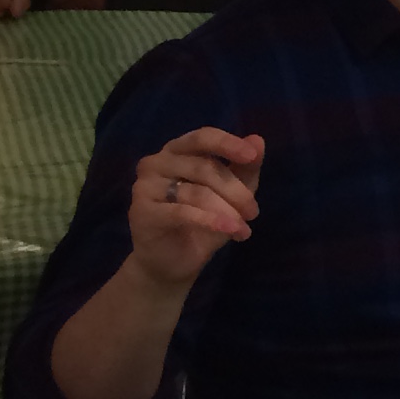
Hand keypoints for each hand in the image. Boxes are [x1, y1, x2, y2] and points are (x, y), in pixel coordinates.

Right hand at [126, 127, 263, 286]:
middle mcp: (156, 162)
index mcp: (177, 151)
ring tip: (243, 229)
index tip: (251, 156)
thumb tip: (258, 140)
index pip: (202, 137)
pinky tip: (231, 230)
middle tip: (253, 212)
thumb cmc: (202, 221)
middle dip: (235, 191)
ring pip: (196, 192)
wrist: (172, 261)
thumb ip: (245, 168)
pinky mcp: (142, 212)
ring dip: (227, 211)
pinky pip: (182, 212)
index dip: (227, 144)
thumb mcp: (232, 194)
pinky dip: (211, 221)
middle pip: (204, 167)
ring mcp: (145, 186)